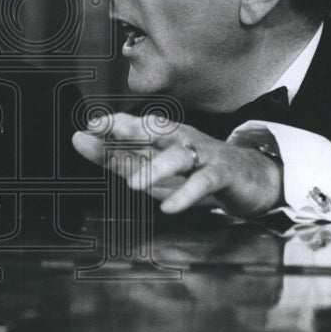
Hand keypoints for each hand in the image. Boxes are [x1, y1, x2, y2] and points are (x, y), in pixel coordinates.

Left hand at [71, 112, 282, 217]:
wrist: (251, 178)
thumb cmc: (194, 171)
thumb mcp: (152, 166)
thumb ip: (115, 155)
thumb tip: (78, 139)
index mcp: (163, 135)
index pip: (136, 125)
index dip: (113, 124)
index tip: (90, 127)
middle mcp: (182, 139)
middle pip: (157, 129)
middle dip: (132, 128)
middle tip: (107, 132)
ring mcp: (204, 155)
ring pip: (179, 155)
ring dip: (156, 167)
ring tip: (133, 184)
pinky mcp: (223, 174)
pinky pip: (204, 182)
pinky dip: (187, 194)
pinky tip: (170, 207)